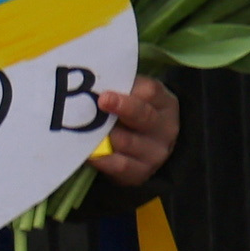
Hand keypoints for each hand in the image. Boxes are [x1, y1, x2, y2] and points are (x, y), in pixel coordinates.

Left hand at [95, 75, 180, 189]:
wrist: (143, 154)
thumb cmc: (129, 116)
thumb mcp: (133, 98)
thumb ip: (118, 88)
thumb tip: (89, 77)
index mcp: (164, 104)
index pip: (151, 91)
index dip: (130, 88)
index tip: (108, 87)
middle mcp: (165, 128)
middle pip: (143, 116)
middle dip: (122, 107)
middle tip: (103, 101)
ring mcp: (154, 153)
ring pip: (127, 142)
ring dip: (103, 134)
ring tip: (84, 127)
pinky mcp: (140, 173)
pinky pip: (118, 165)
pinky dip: (100, 158)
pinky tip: (86, 152)